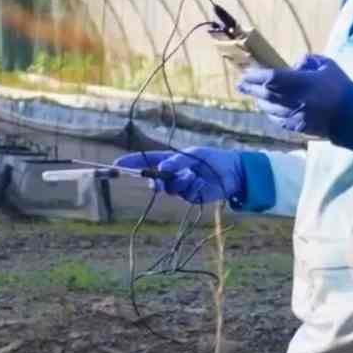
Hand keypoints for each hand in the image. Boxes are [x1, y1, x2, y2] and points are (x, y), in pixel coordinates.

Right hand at [113, 148, 244, 204]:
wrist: (234, 172)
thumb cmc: (213, 158)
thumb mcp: (195, 155)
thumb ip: (178, 161)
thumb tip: (163, 168)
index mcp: (171, 160)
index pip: (148, 160)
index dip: (132, 162)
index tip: (118, 164)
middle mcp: (173, 174)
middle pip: (155, 180)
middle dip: (156, 181)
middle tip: (158, 182)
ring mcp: (181, 186)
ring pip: (171, 189)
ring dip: (181, 182)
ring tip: (194, 175)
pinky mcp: (191, 196)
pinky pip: (185, 195)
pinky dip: (193, 188)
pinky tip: (203, 182)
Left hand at [237, 55, 352, 151]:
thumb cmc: (342, 87)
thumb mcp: (327, 65)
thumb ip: (308, 61)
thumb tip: (294, 66)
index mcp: (301, 82)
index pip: (271, 78)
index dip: (255, 76)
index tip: (245, 73)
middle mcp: (294, 100)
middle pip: (265, 94)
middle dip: (251, 88)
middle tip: (240, 84)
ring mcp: (295, 115)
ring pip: (269, 109)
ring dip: (260, 101)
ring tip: (253, 96)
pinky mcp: (299, 127)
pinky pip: (278, 121)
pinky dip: (271, 114)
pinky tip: (268, 111)